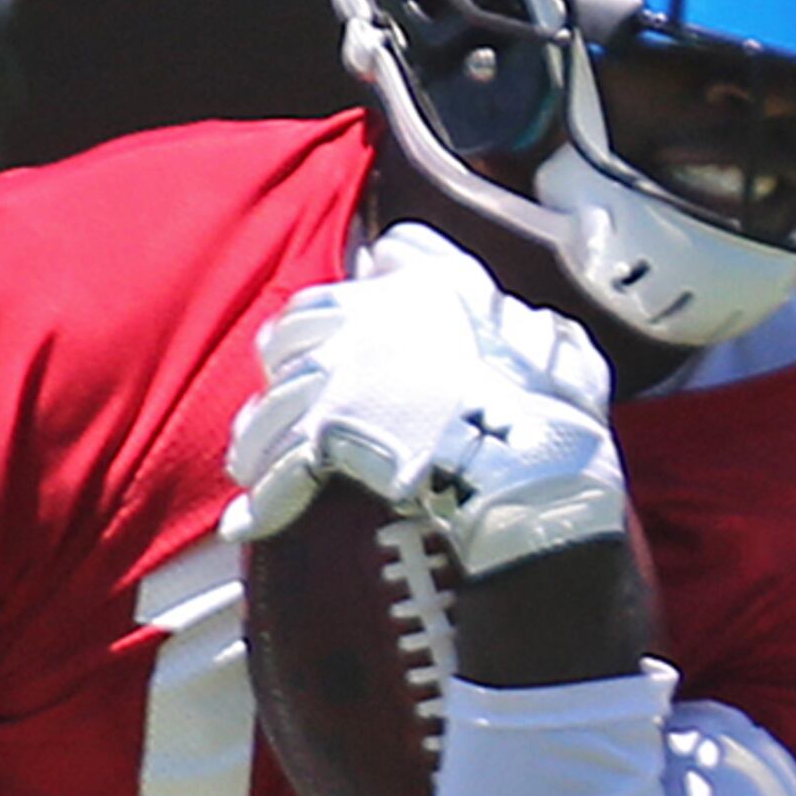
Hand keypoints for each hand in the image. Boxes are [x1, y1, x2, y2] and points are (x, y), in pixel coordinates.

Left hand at [225, 221, 627, 579]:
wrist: (537, 472)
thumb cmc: (551, 412)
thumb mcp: (545, 340)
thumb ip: (485, 299)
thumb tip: (420, 269)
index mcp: (411, 302)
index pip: (333, 300)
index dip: (312, 332)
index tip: (304, 358)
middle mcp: (366, 327)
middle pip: (287, 346)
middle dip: (276, 382)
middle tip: (271, 415)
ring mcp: (343, 380)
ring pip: (273, 408)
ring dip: (258, 442)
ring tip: (251, 472)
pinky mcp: (330, 439)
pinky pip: (281, 471)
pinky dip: (261, 503)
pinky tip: (245, 526)